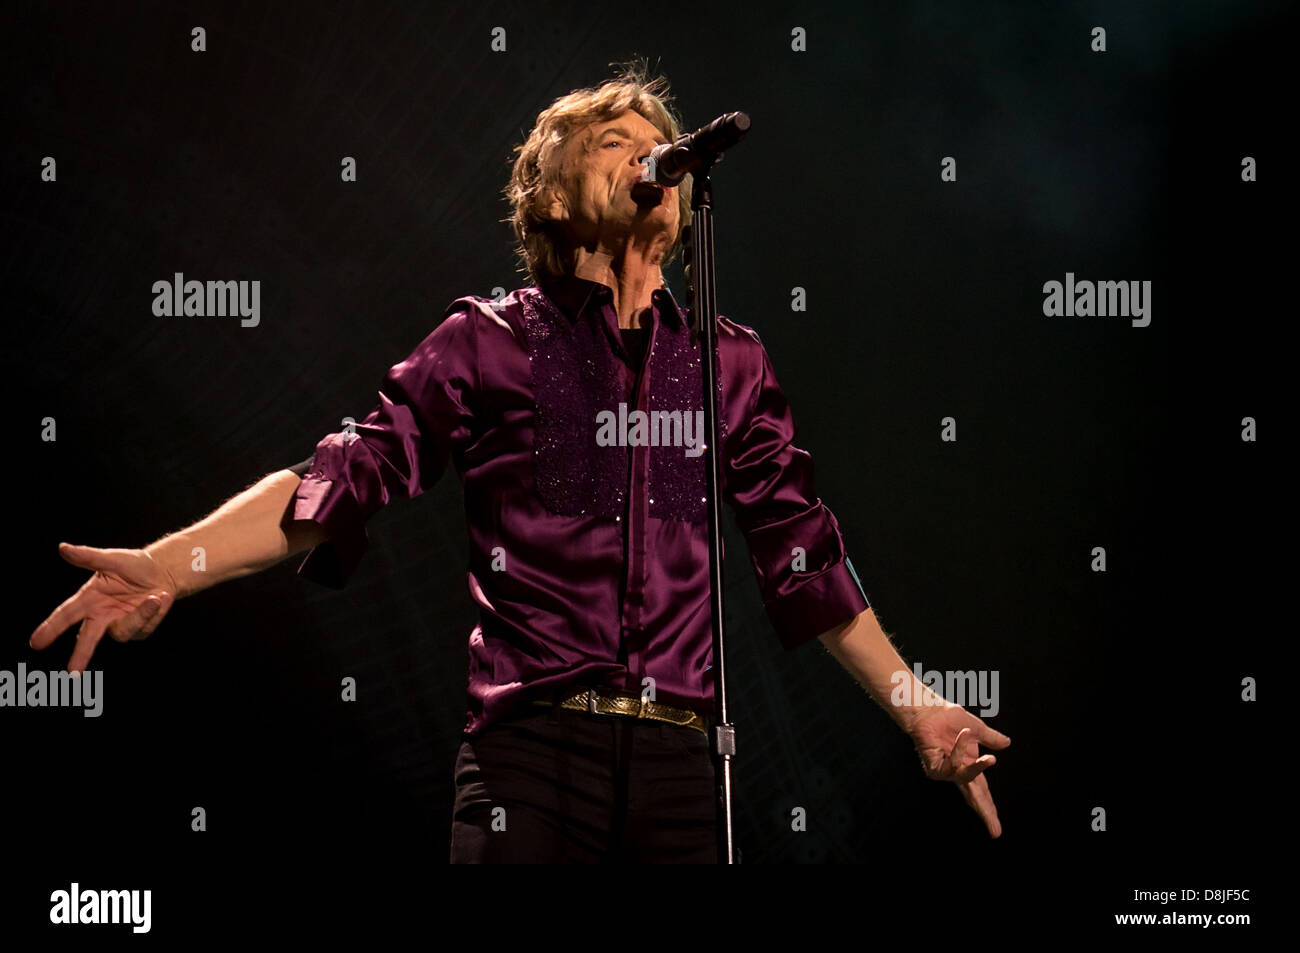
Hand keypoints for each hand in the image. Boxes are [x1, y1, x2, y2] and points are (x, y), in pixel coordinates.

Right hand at [29, 542, 177, 672]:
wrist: (163, 572)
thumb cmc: (135, 565)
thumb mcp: (113, 559)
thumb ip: (89, 557)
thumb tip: (63, 548)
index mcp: (90, 600)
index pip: (66, 616)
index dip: (51, 628)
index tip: (36, 643)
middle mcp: (101, 616)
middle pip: (88, 639)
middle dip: (80, 655)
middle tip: (73, 672)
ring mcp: (119, 624)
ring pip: (123, 632)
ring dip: (140, 614)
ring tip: (155, 596)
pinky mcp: (138, 630)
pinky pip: (143, 628)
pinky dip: (154, 612)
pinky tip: (160, 598)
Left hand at [905, 701, 1010, 837]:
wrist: (929, 710)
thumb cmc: (948, 718)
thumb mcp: (976, 728)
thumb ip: (991, 738)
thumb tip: (1007, 743)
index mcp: (969, 766)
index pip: (982, 792)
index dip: (989, 808)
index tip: (996, 830)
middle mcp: (958, 771)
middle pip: (974, 798)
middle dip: (985, 813)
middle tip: (995, 831)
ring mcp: (945, 771)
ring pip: (966, 778)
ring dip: (978, 767)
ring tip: (988, 757)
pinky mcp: (934, 768)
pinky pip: (953, 765)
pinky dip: (959, 750)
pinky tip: (963, 734)